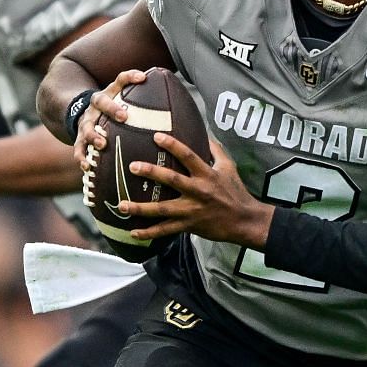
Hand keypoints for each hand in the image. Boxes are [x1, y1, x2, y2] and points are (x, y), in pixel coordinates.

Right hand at [72, 69, 146, 165]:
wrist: (79, 114)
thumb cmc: (108, 109)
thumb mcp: (118, 98)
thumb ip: (135, 93)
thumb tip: (153, 82)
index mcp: (107, 95)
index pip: (118, 82)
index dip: (129, 77)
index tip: (142, 78)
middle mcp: (95, 107)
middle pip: (101, 103)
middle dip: (112, 109)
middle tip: (124, 117)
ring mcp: (85, 123)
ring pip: (87, 128)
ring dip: (94, 136)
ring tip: (102, 144)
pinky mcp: (79, 139)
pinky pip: (79, 149)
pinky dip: (82, 158)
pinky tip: (88, 167)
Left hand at [120, 135, 274, 247]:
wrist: (244, 220)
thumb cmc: (236, 192)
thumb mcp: (229, 167)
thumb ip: (216, 150)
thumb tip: (204, 133)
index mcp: (207, 175)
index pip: (188, 156)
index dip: (173, 145)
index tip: (156, 136)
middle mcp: (197, 191)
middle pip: (171, 180)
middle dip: (151, 172)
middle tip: (132, 166)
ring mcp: (191, 210)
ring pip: (163, 209)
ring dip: (141, 208)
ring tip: (122, 205)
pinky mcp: (189, 226)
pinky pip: (166, 230)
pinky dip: (149, 233)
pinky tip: (133, 232)